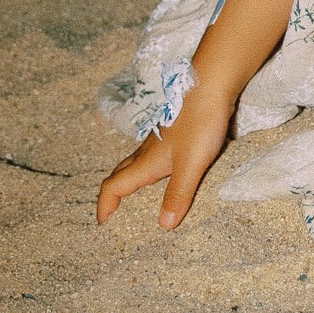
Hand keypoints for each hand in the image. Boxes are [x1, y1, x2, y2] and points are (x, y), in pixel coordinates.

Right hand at [95, 81, 235, 231]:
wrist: (211, 86)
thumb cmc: (200, 123)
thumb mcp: (191, 165)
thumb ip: (178, 194)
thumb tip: (164, 225)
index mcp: (145, 162)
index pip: (113, 186)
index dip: (104, 205)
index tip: (102, 223)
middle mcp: (147, 152)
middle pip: (120, 174)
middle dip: (112, 194)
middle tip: (113, 213)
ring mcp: (160, 140)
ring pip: (135, 164)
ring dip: (130, 181)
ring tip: (136, 198)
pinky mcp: (174, 132)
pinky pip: (152, 157)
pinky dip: (148, 171)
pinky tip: (164, 173)